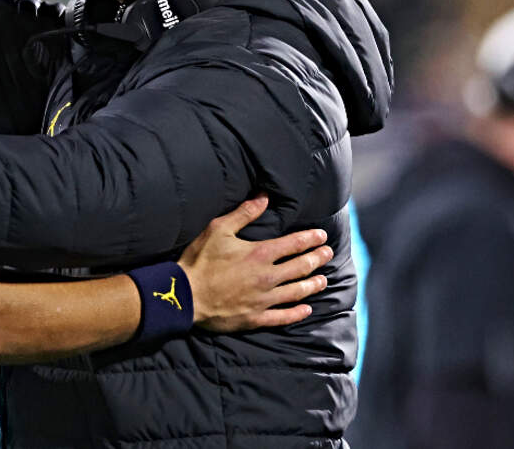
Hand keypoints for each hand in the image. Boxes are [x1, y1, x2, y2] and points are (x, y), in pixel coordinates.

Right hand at [180, 195, 332, 331]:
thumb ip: (244, 214)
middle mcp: (268, 277)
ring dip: (313, 285)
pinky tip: (306, 310)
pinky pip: (283, 316)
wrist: (185, 296)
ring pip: (297, 292)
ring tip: (323, 281)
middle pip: (301, 267)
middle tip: (328, 255)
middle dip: (317, 259)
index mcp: (260, 254)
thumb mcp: (218, 229)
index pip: (294, 244)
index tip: (322, 236)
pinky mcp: (256, 317)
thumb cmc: (200, 261)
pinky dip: (297, 313)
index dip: (310, 239)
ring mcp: (264, 299)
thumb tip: (264, 197)